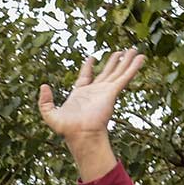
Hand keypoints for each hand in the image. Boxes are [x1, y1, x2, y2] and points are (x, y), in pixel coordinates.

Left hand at [38, 49, 144, 179]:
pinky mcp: (112, 93)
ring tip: (134, 49)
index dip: (88, 67)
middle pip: (106, 72)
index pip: (85, 76)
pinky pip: (124, 77)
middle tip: (121, 52)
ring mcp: (104, 91)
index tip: (91, 57)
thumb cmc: (67, 129)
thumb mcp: (50, 114)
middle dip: (113, 62)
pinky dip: (133, 68)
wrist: (82, 135)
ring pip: (117, 72)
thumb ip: (44, 102)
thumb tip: (43, 86)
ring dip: (126, 61)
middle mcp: (94, 91)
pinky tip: (140, 58)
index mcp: (80, 94)